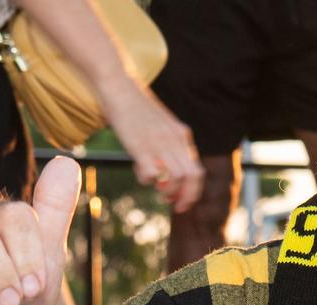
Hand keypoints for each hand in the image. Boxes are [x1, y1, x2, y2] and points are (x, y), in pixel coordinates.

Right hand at [98, 77, 203, 212]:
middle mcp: (175, 140)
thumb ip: (166, 144)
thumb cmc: (134, 107)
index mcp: (181, 135)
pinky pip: (153, 174)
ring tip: (159, 191)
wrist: (118, 85)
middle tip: (176, 206)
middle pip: (192, 177)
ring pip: (177, 178)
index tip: (183, 202)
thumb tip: (164, 171)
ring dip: (169, 191)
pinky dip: (148, 180)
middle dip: (187, 197)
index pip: (197, 170)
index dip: (193, 191)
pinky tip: (140, 173)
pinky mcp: (141, 146)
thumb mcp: (159, 125)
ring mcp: (159, 143)